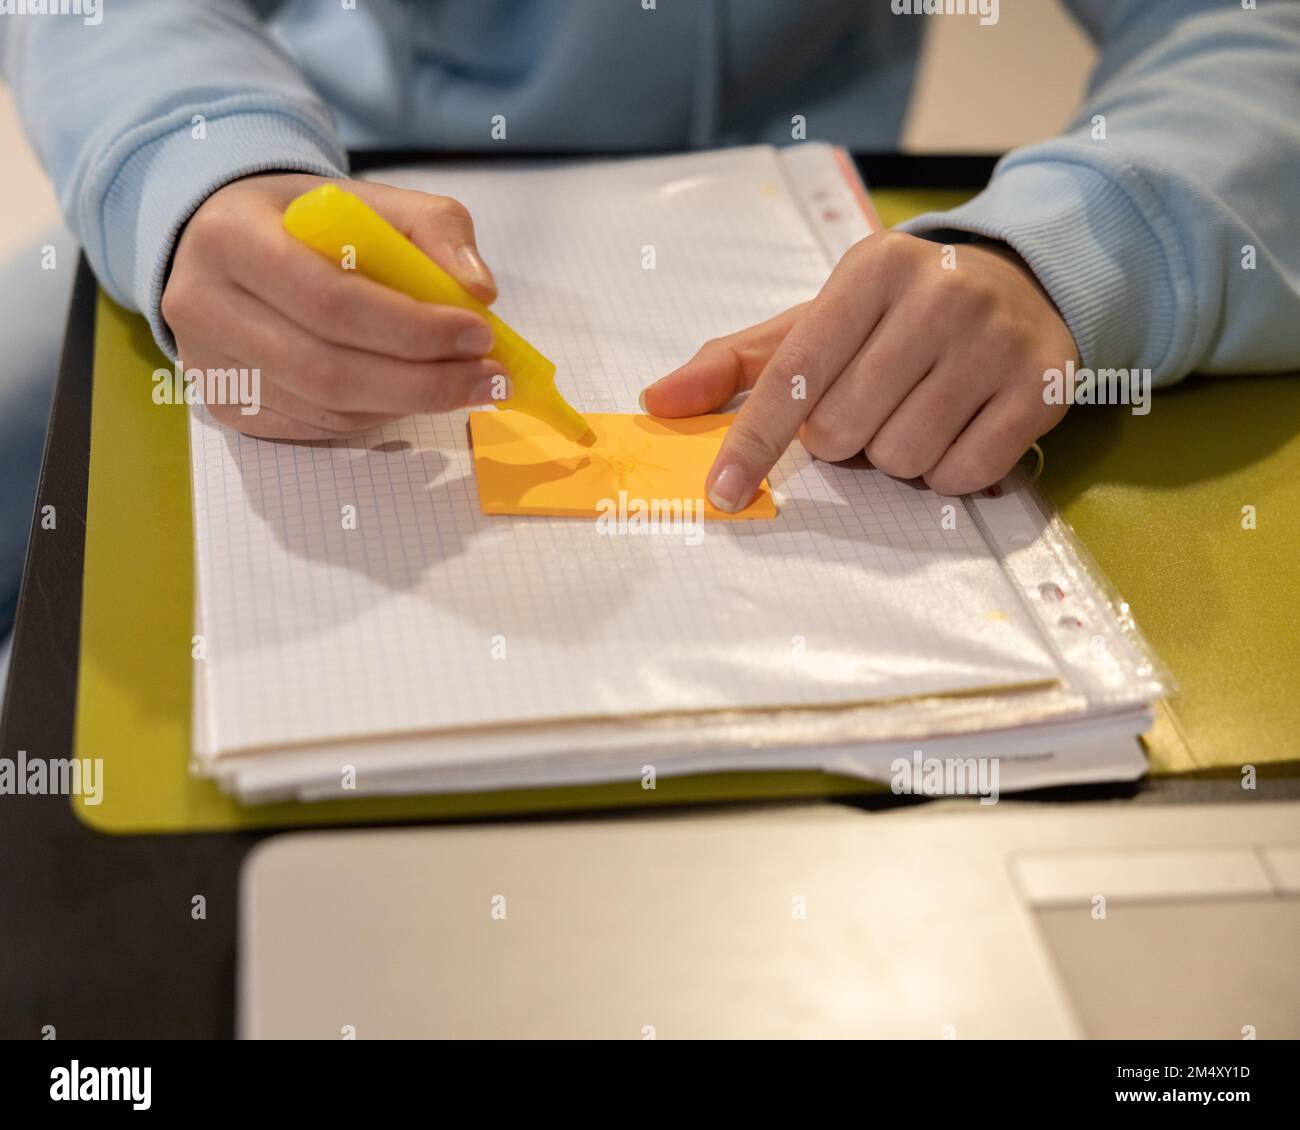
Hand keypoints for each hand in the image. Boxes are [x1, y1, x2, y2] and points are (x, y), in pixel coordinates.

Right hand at [162, 172, 503, 439]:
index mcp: (232, 239)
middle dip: (424, 380)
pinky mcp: (227, 409)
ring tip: (463, 384)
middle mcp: (203, 307)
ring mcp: (208, 367)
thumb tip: (478, 292)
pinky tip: (409, 393)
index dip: (413, 327)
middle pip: (329, 368)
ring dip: (408, 403)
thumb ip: (433, 229)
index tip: (479, 334)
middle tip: (488, 379)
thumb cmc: (305, 224)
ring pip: (327, 407)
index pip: (331, 299)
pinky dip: (377, 416)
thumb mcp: (367, 201)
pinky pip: (317, 428)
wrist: (225, 245)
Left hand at [642, 231, 1078, 501]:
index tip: (722, 493)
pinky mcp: (1042, 386)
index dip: (751, 442)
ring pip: (902, 458)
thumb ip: (736, 362)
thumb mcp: (818, 318)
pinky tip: (956, 427)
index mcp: (871, 270)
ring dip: (894, 457)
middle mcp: (940, 295)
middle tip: (870, 403)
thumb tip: (658, 401)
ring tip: (914, 410)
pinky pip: (963, 476)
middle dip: (841, 438)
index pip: (793, 375)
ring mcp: (996, 340)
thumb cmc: (897, 312)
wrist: (1024, 280)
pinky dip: (946, 472)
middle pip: (843, 430)